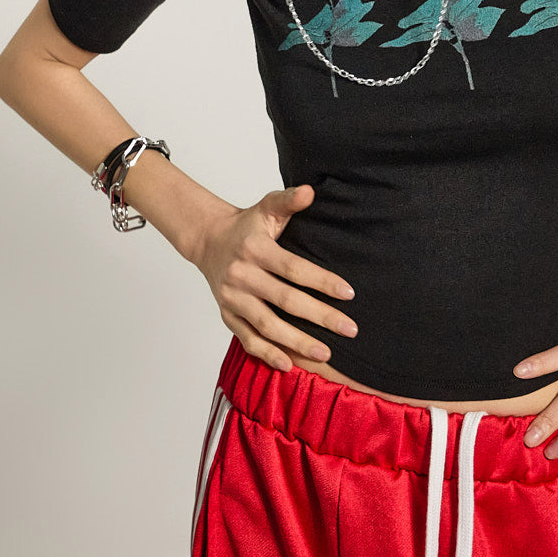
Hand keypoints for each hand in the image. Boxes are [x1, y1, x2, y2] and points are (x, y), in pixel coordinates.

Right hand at [191, 183, 356, 370]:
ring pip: (267, 326)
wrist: (207, 240)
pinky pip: (247, 339)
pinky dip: (267, 354)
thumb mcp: (266, 208)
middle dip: (320, 316)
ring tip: (326, 353)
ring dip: (296, 342)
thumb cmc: (247, 225)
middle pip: (285, 301)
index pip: (293, 269)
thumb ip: (288, 200)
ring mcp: (232, 299)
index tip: (349, 293)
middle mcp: (241, 276)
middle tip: (350, 329)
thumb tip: (310, 191)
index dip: (322, 281)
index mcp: (255, 249)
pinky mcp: (226, 315)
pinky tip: (289, 365)